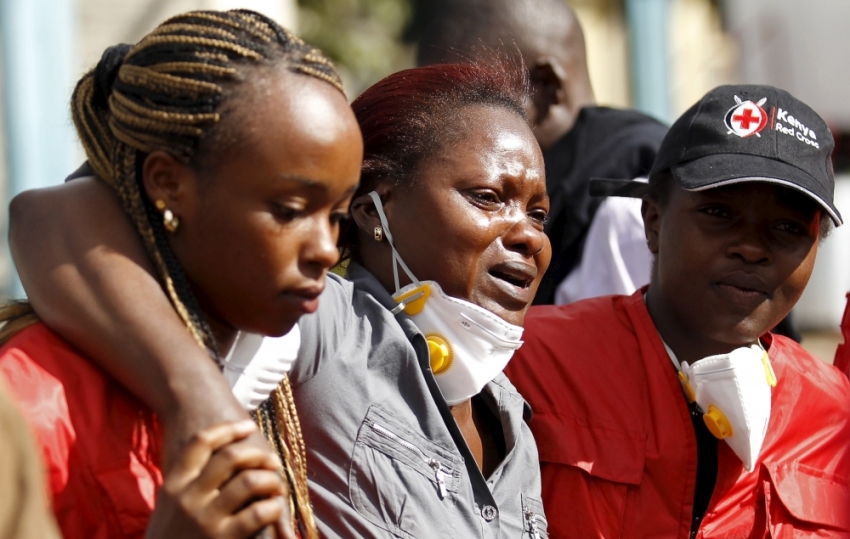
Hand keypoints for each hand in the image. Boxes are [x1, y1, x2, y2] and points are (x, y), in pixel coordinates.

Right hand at [146, 420, 295, 538]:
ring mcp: (205, 519)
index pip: (201, 442)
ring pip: (248, 481)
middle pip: (230, 457)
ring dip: (271, 480)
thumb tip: (221, 463)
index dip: (228, 429)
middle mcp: (187, 498)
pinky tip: (274, 509)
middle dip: (258, 454)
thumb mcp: (170, 510)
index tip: (249, 427)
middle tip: (273, 462)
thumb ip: (189, 487)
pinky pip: (258, 512)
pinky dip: (273, 507)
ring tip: (277, 488)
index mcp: (173, 486)